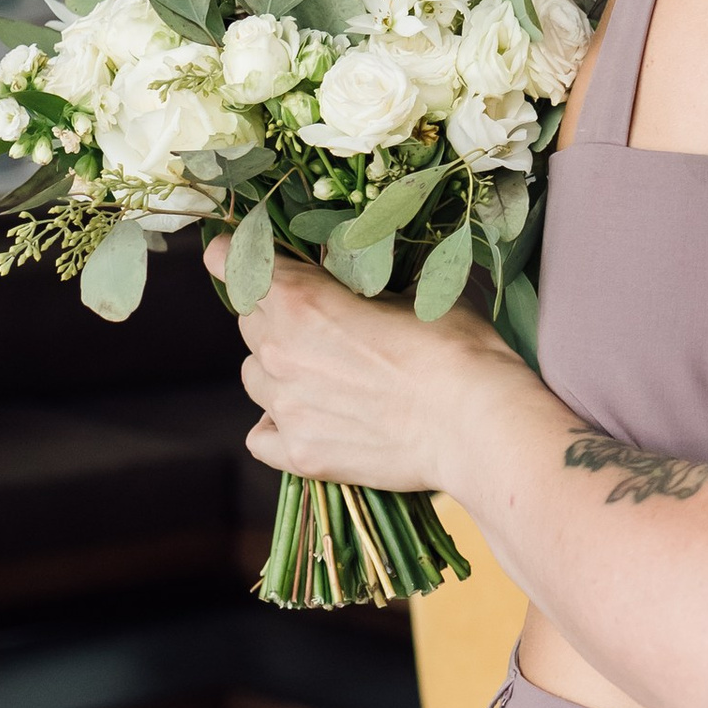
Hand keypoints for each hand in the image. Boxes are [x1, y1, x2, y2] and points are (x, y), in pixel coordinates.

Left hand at [208, 243, 517, 493]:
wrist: (476, 424)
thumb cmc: (454, 346)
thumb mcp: (411, 291)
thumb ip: (362, 278)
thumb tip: (343, 265)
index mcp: (301, 301)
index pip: (234, 265)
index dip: (232, 255)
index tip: (232, 253)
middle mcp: (279, 353)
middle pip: (250, 322)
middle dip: (273, 313)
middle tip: (318, 318)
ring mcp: (286, 408)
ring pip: (255, 378)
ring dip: (277, 368)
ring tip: (322, 372)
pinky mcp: (300, 454)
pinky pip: (261, 434)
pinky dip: (277, 424)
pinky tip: (311, 417)